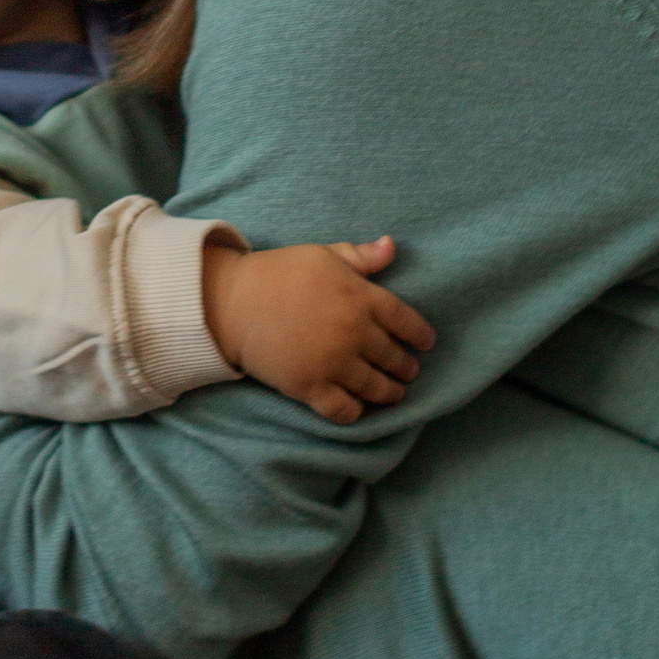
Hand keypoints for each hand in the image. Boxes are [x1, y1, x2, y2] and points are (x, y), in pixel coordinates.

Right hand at [201, 234, 436, 423]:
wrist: (232, 302)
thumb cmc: (279, 273)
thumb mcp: (322, 255)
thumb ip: (360, 256)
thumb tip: (393, 246)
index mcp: (361, 297)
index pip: (406, 321)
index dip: (421, 335)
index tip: (426, 343)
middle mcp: (354, 332)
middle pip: (395, 357)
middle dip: (406, 367)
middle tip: (407, 370)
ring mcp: (333, 363)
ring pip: (377, 388)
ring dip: (391, 393)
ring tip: (393, 393)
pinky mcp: (311, 387)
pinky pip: (345, 410)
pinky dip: (356, 412)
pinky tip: (358, 407)